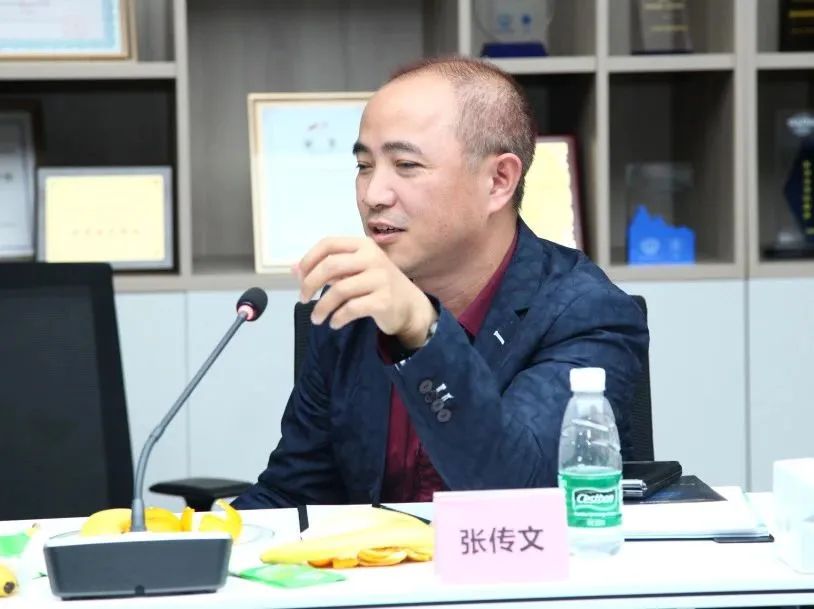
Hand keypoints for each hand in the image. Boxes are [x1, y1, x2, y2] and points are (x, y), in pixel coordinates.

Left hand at [295, 237, 436, 348]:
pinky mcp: (384, 300)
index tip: (300, 277)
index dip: (309, 259)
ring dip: (321, 307)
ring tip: (317, 318)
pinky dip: (337, 318)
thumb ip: (326, 268)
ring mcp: (380, 279)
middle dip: (310, 284)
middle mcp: (372, 258)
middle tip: (303, 299)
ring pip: (339, 290)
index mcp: (363, 245)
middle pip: (330, 266)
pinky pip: (351, 309)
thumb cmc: (377, 286)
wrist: (410, 307)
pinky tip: (334, 323)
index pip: (328, 244)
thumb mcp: (354, 271)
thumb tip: (293, 269)